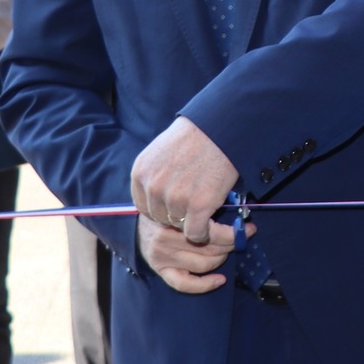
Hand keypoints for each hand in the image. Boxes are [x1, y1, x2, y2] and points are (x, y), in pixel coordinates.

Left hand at [129, 116, 239, 244]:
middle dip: (176, 214)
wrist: (222, 130)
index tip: (175, 206)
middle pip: (160, 218)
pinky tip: (211, 225)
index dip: (161, 209)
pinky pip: (196, 233)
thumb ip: (155, 175)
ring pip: (179, 225)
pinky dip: (204, 233)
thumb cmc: (196, 136)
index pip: (144, 207)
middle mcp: (154, 187)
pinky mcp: (198, 206)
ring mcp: (175, 198)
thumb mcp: (161, 151)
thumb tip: (159, 197)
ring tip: (205, 209)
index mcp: (141, 173)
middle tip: (194, 207)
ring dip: (192, 222)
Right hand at [138, 213, 251, 293]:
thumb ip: (205, 207)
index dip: (234, 232)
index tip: (248, 228)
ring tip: (226, 250)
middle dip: (230, 244)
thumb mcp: (186, 201)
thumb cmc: (170, 207)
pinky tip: (220, 279)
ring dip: (221, 258)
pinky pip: (184, 284)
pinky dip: (204, 285)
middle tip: (239, 238)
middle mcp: (165, 238)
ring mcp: (161, 256)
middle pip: (210, 247)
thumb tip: (239, 214)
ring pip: (203, 264)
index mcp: (173, 218)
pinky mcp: (160, 269)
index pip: (211, 230)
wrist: (142, 217)